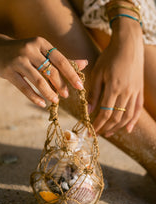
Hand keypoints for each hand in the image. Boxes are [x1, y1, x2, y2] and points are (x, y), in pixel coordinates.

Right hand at [0, 33, 86, 106]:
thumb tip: (85, 63)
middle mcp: (30, 49)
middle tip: (67, 95)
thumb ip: (63, 59)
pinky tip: (42, 104)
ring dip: (49, 93)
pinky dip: (34, 97)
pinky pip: (24, 88)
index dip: (72, 74)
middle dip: (61, 85)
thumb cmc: (25, 52)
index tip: (80, 86)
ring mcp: (18, 60)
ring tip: (56, 100)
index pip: (61, 60)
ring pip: (38, 81)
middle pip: (50, 71)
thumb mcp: (43, 52)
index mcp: (41, 43)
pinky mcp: (8, 71)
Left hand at [88, 19, 143, 135]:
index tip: (91, 131)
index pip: (104, 114)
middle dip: (106, 128)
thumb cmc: (110, 56)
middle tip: (98, 133)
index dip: (97, 125)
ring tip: (109, 133)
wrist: (129, 44)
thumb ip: (94, 93)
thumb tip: (89, 110)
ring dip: (118, 127)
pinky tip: (128, 129)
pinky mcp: (140, 90)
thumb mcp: (98, 73)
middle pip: (116, 118)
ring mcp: (135, 92)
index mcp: (113, 88)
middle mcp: (126, 93)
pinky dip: (133, 121)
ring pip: (127, 116)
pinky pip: (138, 109)